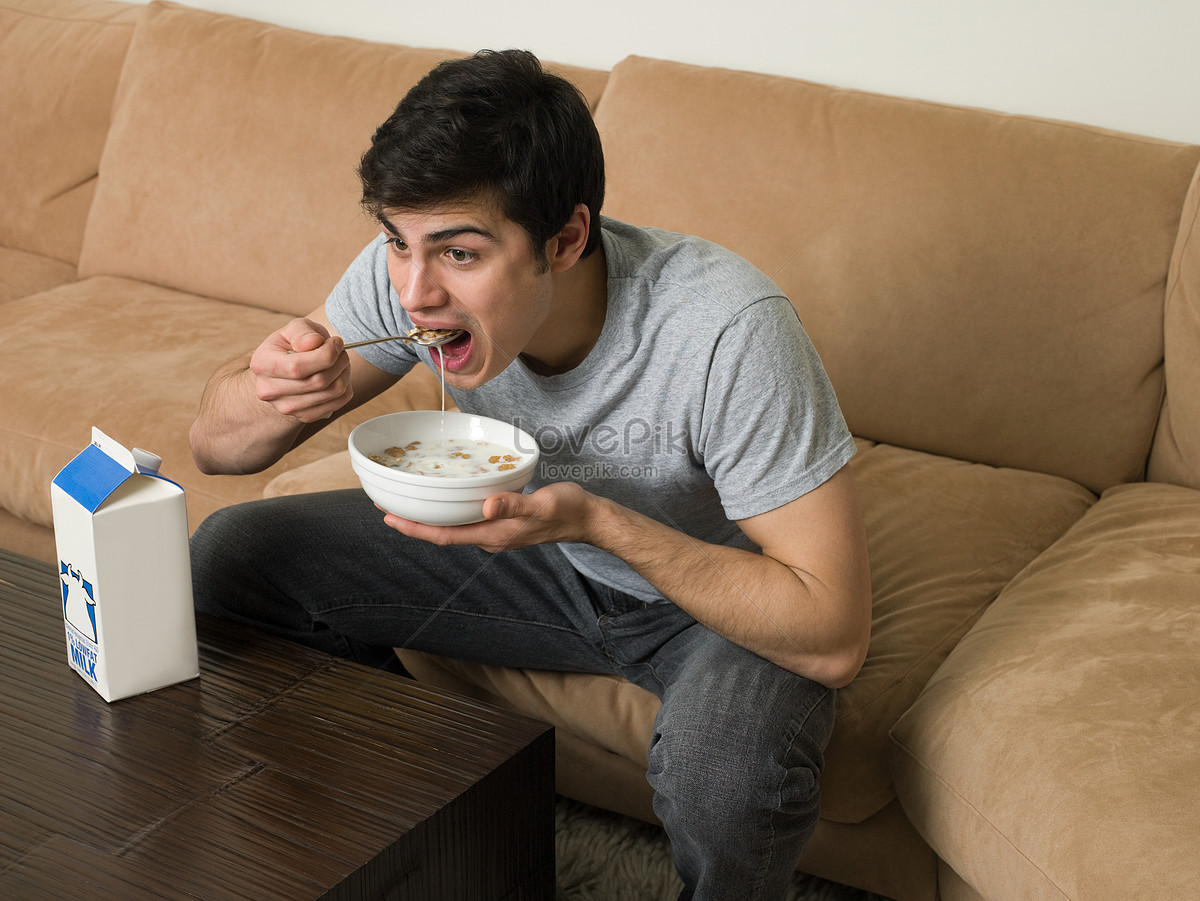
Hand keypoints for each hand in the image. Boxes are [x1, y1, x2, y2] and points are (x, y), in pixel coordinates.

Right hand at [248, 318, 351, 422]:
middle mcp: (270, 390)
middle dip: (339, 362)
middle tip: (341, 352)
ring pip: (332, 393)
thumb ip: (303, 332)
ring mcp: (286, 408)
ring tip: (340, 362)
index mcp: (262, 364)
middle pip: (318, 381)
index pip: (297, 367)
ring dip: (345, 374)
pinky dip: (345, 389)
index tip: (336, 343)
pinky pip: (337, 404)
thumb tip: (313, 341)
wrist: (288, 368)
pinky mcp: (304, 417)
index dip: (325, 355)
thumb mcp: (295, 328)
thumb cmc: (293, 345)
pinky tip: (338, 377)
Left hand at [382, 482, 601, 552]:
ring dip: (430, 516)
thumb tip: (487, 505)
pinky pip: (467, 519)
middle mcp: (489, 537)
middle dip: (414, 522)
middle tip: (387, 505)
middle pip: (443, 533)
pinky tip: (446, 495)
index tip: (390, 518)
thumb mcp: (542, 504)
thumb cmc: (567, 510)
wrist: (588, 519)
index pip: (445, 536)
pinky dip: (450, 509)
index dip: (415, 528)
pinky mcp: (502, 522)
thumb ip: (515, 504)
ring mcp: (495, 531)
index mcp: (493, 535)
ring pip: (454, 526)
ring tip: (409, 500)